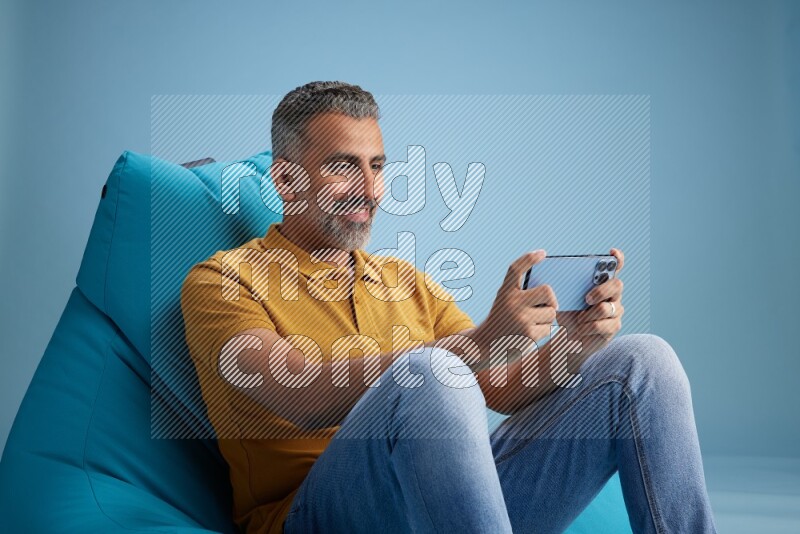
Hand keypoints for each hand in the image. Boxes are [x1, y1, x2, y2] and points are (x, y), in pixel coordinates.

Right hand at [472, 250, 558, 366]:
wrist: (485, 346)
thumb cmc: (501, 321)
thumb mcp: (505, 302)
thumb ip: (522, 294)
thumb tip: (551, 292)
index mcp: (504, 292)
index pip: (515, 269)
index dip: (529, 259)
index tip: (542, 253)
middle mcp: (511, 303)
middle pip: (547, 291)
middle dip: (551, 299)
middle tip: (545, 306)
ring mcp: (521, 319)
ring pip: (551, 312)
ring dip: (546, 319)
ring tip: (531, 324)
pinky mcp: (529, 335)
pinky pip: (549, 328)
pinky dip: (543, 331)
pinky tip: (529, 335)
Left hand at [555, 248, 624, 358]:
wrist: (568, 337)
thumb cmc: (567, 313)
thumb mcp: (563, 298)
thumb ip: (565, 286)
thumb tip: (556, 275)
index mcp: (601, 283)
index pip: (614, 267)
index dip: (617, 259)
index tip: (612, 252)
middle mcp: (613, 295)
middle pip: (617, 285)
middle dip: (601, 290)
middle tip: (586, 298)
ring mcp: (616, 310)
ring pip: (606, 308)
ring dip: (588, 314)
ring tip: (579, 319)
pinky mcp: (614, 326)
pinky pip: (602, 324)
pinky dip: (588, 327)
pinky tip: (582, 328)